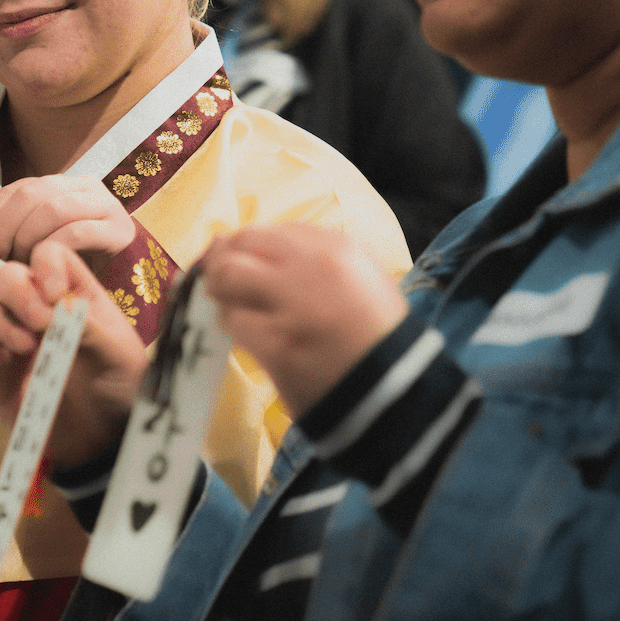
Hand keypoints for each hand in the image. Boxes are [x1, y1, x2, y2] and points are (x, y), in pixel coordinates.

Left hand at [0, 174, 134, 267]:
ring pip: (54, 209)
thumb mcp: (41, 241)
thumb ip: (15, 234)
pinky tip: (45, 266)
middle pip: (32, 194)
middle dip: (6, 227)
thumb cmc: (77, 262)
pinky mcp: (119, 230)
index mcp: (60, 184)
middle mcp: (83, 186)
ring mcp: (104, 206)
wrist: (126, 275)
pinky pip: (78, 232)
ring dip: (28, 238)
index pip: (15, 189)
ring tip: (22, 264)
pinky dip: (54, 249)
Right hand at [0, 241, 146, 467]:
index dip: (46, 267)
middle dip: (17, 293)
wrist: (102, 444)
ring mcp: (11, 341)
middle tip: (39, 325)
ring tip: (24, 349)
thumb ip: (89, 327)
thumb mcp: (118, 355)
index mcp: (74, 296)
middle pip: (7, 274)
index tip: (57, 297)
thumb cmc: (119, 390)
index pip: (49, 256)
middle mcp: (38, 311)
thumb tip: (55, 307)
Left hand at [203, 225, 407, 417]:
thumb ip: (314, 257)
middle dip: (224, 260)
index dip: (247, 245)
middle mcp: (313, 267)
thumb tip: (257, 249)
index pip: (269, 231)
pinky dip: (232, 325)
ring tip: (234, 306)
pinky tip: (247, 334)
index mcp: (338, 246)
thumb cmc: (379, 334)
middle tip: (222, 279)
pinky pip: (232, 321)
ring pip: (227, 279)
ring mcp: (292, 305)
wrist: (397, 389)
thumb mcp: (361, 277)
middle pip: (241, 245)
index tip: (242, 260)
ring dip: (223, 293)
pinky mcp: (276, 344)